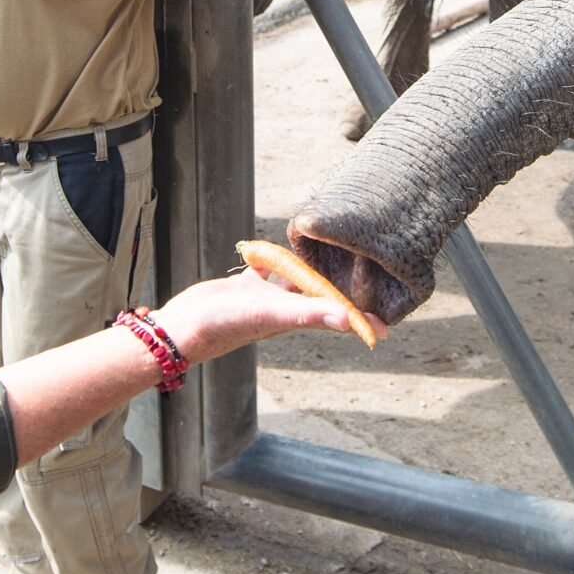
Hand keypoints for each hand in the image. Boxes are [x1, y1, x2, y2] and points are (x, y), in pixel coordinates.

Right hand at [149, 270, 379, 363]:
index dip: (364, 319)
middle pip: (325, 298)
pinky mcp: (248, 287)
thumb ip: (310, 313)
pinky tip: (283, 247)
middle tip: (368, 278)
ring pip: (299, 282)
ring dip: (314, 272)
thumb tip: (350, 321)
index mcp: (299, 317)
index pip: (341, 317)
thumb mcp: (272, 313)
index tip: (389, 322)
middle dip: (345, 291)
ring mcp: (268, 298)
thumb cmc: (228, 323)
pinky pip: (271, 270)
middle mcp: (288, 309)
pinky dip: (278, 260)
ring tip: (334, 257)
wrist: (185, 326)